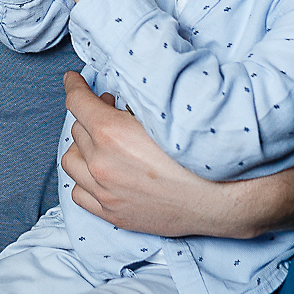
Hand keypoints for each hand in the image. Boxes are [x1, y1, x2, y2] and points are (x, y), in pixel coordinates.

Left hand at [61, 71, 276, 239]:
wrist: (222, 198)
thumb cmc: (198, 152)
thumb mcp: (162, 114)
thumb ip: (132, 103)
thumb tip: (117, 95)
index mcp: (111, 133)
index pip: (77, 102)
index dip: (74, 85)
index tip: (73, 80)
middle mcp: (101, 163)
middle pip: (78, 129)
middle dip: (89, 115)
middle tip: (108, 108)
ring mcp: (105, 192)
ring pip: (71, 161)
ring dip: (82, 147)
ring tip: (101, 141)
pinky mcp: (113, 213)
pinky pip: (79, 193)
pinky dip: (84, 178)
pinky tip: (99, 171)